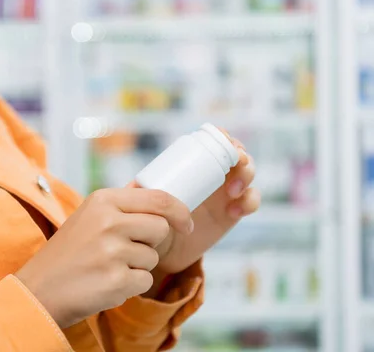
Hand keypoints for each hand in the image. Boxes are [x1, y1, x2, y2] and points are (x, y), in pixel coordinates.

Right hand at [15, 188, 192, 328]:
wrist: (40, 289)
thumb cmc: (67, 254)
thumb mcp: (88, 216)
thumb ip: (120, 205)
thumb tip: (157, 196)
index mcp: (103, 200)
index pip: (159, 199)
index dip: (179, 211)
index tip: (186, 223)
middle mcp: (108, 221)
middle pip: (161, 228)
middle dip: (151, 243)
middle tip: (123, 251)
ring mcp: (112, 251)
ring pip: (153, 257)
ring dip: (137, 266)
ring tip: (107, 267)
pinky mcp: (116, 279)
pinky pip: (145, 280)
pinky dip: (131, 286)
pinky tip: (106, 283)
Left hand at [149, 135, 260, 274]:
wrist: (164, 249)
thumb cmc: (151, 218)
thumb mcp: (144, 203)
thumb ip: (138, 194)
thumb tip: (133, 187)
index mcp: (193, 164)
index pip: (215, 140)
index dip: (225, 137)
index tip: (226, 141)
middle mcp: (212, 173)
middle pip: (238, 154)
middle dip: (242, 156)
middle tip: (236, 166)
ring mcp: (226, 191)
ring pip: (248, 173)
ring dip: (247, 176)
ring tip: (232, 192)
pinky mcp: (234, 211)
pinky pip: (251, 200)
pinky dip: (249, 202)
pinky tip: (235, 212)